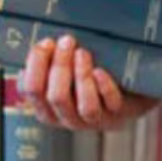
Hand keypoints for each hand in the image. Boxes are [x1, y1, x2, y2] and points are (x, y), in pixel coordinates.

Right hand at [19, 34, 157, 132]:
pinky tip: (100, 71)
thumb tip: (36, 46)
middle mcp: (67, 118)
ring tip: (82, 53)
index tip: (46, 42)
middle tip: (67, 41)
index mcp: (47, 108)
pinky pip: (110, 104)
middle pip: (56, 97)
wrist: (129, 94)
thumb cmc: (88, 81)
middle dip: (59, 66)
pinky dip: (104, 86)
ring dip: (81, 76)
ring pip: (84, 106)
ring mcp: (94, 120)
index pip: (32, 91)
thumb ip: (48, 66)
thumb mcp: (64, 75)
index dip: (36, 66)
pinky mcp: (117, 115)